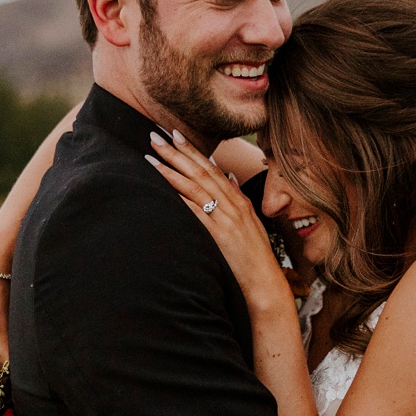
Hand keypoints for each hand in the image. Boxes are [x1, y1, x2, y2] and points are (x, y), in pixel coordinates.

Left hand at [145, 130, 291, 316]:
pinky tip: (165, 188)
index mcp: (238, 200)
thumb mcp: (249, 220)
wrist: (264, 280)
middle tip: (155, 136)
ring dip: (171, 171)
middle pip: (201, 171)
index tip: (174, 135)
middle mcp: (232, 204)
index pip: (211, 167)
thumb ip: (237, 195)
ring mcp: (226, 218)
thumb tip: (227, 175)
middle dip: (176, 153)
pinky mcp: (219, 235)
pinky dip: (181, 199)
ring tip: (151, 158)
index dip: (192, 150)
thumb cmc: (254, 253)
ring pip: (196, 188)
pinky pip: (197, 213)